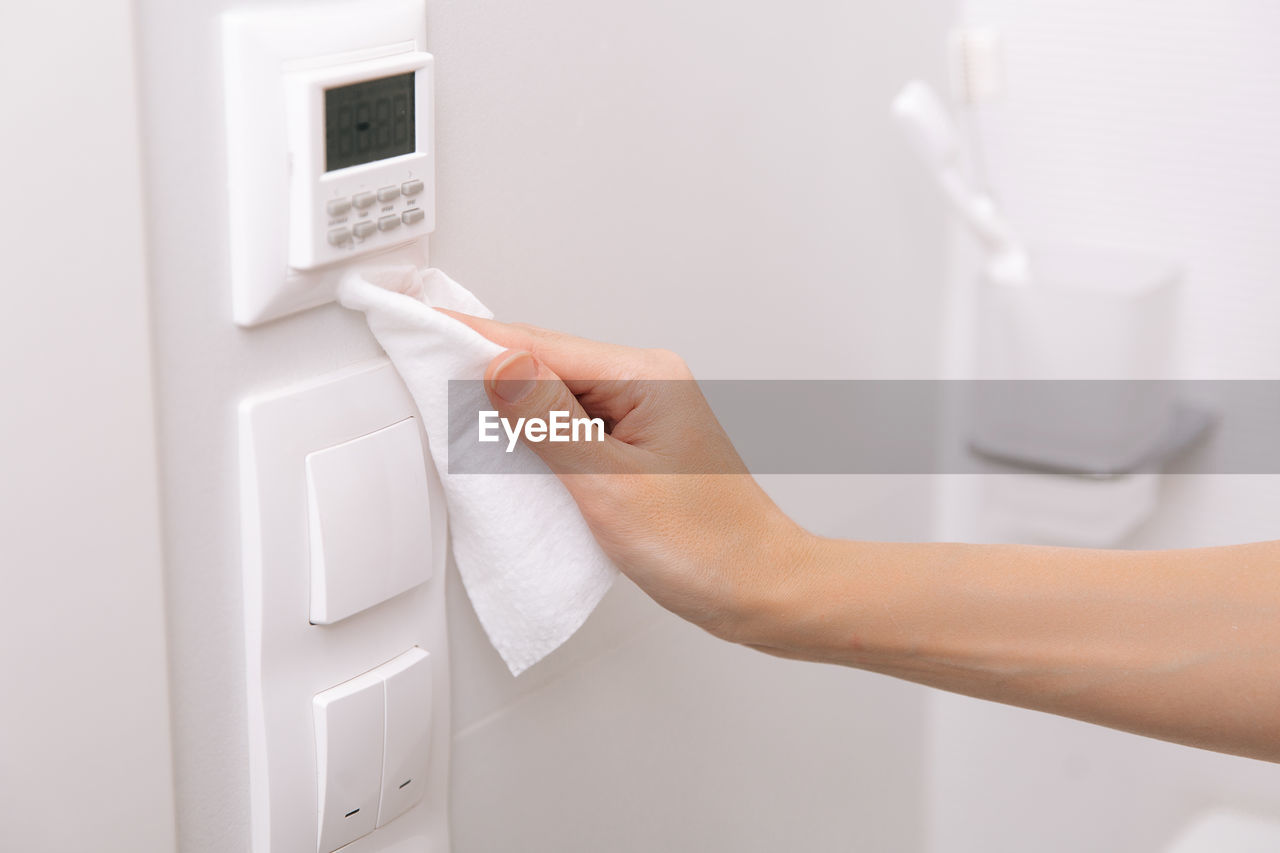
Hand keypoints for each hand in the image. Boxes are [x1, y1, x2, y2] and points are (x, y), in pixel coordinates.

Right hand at [440, 310, 816, 643]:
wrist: (758, 589)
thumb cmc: (708, 546)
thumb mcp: (611, 485)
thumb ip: (550, 424)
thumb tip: (500, 369)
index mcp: (646, 378)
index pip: (539, 346)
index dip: (473, 338)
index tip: (423, 328)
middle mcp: (647, 386)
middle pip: (545, 364)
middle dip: (483, 368)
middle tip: (422, 366)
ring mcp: (642, 416)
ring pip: (555, 397)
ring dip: (508, 407)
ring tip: (452, 409)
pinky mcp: (636, 448)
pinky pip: (572, 428)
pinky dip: (536, 438)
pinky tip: (510, 451)